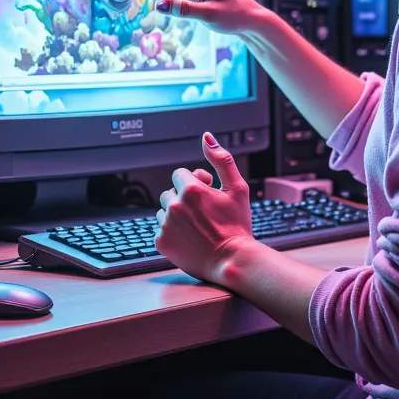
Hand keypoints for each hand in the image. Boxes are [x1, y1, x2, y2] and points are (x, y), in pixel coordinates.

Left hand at [156, 132, 253, 283]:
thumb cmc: (237, 225)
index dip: (194, 182)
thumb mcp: (237, 188)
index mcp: (190, 190)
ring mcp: (165, 225)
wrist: (232, 261)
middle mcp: (174, 205)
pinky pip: (161, 230)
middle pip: (169, 192)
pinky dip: (172, 232)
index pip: (179, 175)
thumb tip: (206, 137)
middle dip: (183, 198)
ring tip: (196, 226)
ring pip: (164, 211)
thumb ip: (221, 159)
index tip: (206, 193)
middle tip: (202, 212)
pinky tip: (189, 238)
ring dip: (176, 215)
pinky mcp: (161, 242)